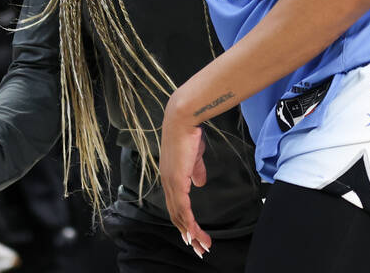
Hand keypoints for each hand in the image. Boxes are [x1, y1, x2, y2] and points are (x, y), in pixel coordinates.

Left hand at [160, 103, 210, 258]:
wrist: (183, 119)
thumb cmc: (190, 134)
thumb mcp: (195, 156)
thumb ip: (196, 170)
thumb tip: (199, 183)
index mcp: (170, 177)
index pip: (176, 205)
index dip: (184, 221)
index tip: (194, 235)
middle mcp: (167, 183)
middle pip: (176, 216)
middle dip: (188, 234)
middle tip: (200, 249)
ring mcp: (170, 183)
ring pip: (180, 216)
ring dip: (192, 233)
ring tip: (202, 246)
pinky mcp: (176, 181)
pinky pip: (183, 208)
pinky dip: (189, 223)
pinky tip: (195, 234)